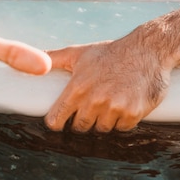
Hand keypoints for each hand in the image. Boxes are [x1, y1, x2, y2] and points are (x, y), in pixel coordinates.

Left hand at [45, 40, 170, 132]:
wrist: (148, 50)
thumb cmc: (111, 52)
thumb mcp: (80, 53)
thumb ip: (53, 58)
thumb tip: (31, 61)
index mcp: (77, 88)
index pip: (56, 120)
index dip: (58, 122)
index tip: (62, 121)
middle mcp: (94, 100)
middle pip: (80, 128)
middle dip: (85, 120)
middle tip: (94, 105)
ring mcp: (114, 108)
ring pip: (102, 129)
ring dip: (105, 120)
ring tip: (111, 102)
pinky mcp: (133, 113)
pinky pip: (122, 128)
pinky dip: (123, 120)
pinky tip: (126, 104)